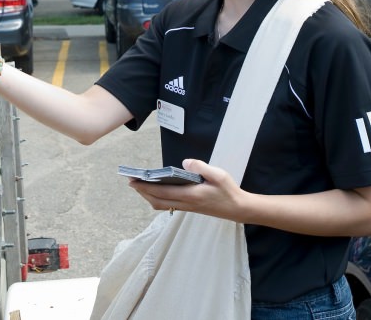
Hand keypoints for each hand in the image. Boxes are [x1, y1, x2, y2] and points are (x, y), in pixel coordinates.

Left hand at [128, 159, 246, 221]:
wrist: (239, 209)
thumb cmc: (229, 191)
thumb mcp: (218, 175)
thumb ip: (201, 167)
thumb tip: (184, 162)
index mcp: (191, 195)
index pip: (162, 192)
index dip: (145, 187)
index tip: (133, 181)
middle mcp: (186, 203)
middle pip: (157, 201)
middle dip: (143, 192)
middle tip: (132, 181)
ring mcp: (187, 207)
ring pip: (161, 204)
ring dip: (149, 196)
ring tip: (141, 185)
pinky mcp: (190, 208)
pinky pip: (168, 205)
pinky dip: (158, 198)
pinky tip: (157, 190)